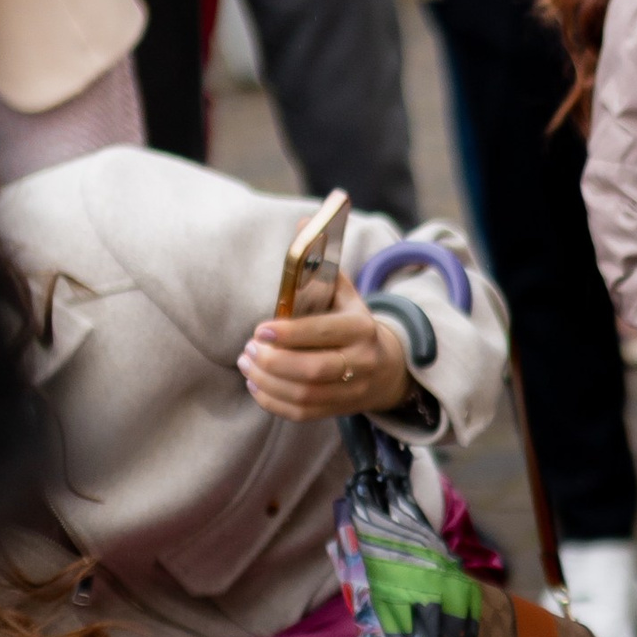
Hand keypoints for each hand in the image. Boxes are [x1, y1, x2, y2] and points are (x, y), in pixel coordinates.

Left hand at [237, 273, 411, 420]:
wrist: (388, 366)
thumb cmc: (352, 321)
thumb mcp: (345, 292)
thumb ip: (322, 263)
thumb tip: (304, 223)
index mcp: (362, 328)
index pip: (325, 334)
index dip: (290, 334)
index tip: (260, 328)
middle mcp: (361, 363)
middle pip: (313, 371)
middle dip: (274, 361)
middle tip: (249, 349)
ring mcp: (352, 391)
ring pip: (304, 395)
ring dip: (268, 381)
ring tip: (248, 362)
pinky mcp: (340, 410)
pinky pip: (301, 413)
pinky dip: (272, 401)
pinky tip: (256, 384)